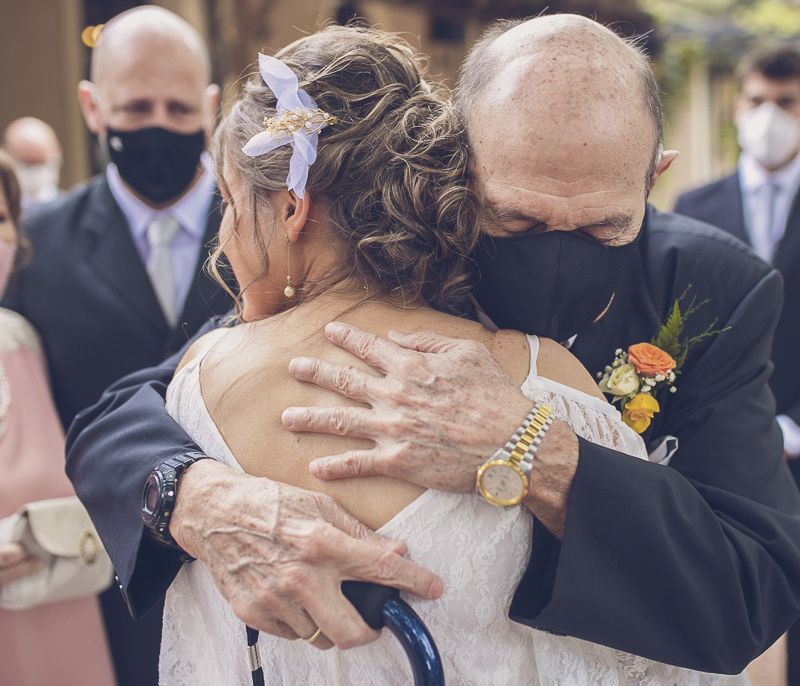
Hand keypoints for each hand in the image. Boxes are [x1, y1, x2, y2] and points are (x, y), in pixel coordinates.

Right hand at [169, 459, 442, 649]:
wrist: (213, 512)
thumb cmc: (268, 503)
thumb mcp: (320, 505)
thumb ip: (359, 534)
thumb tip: (395, 553)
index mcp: (323, 544)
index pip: (382, 569)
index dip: (415, 582)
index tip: (434, 589)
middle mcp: (302, 576)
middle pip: (351, 632)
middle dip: (369, 631)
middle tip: (371, 619)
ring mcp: (276, 599)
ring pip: (320, 635)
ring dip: (329, 622)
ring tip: (321, 595)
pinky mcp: (253, 612)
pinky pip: (291, 634)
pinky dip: (300, 621)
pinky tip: (295, 596)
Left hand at [282, 322, 532, 491]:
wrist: (512, 443)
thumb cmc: (496, 395)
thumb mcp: (467, 353)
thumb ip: (426, 342)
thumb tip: (394, 336)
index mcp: (410, 366)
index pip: (369, 347)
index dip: (346, 338)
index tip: (329, 332)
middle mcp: (394, 395)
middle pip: (343, 381)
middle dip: (315, 372)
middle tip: (294, 368)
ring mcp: (393, 430)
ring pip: (340, 421)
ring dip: (311, 419)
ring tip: (287, 418)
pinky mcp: (399, 462)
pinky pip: (358, 464)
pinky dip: (335, 467)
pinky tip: (315, 467)